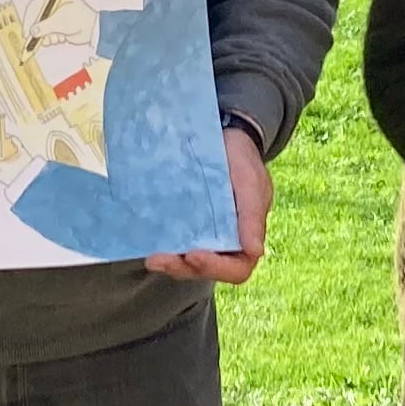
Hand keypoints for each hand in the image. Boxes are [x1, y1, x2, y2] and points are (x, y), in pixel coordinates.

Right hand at [31, 0, 99, 53]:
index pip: (36, 5)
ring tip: (55, 39)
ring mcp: (57, 18)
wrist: (95, 30)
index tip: (27, 30)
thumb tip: (32, 31)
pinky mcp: (60, 28)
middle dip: (37, 30)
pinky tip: (61, 39)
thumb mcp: (61, 21)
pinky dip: (53, 39)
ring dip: (46, 36)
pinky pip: (49, 35)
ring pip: (43, 29)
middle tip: (34, 40)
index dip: (29, 18)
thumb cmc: (80, 19)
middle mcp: (55, 7)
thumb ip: (45, 26)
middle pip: (38, 18)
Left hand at [147, 126, 272, 283]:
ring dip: (170, 263)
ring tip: (152, 259)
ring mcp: (205, 234)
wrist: (226, 136)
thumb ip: (252, 214)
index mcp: (248, 236)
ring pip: (188, 262)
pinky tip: (148, 242)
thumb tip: (256, 252)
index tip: (194, 255)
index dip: (216, 268)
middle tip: (159, 260)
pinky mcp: (187, 224)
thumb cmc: (243, 159)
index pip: (237, 269)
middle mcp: (227, 242)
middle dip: (182, 268)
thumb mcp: (250, 180)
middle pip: (207, 269)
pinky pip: (176, 242)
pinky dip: (163, 246)